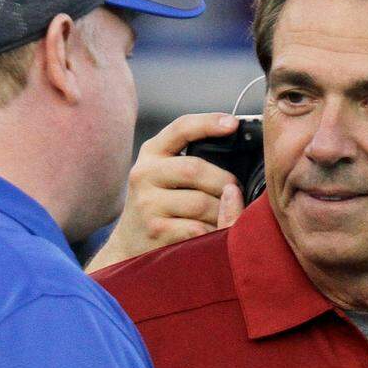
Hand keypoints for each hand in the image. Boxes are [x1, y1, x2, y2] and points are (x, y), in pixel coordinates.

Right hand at [86, 113, 245, 271]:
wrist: (129, 244)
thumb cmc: (159, 205)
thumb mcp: (164, 174)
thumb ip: (191, 160)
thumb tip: (238, 153)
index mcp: (151, 152)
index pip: (181, 129)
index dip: (208, 123)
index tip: (233, 124)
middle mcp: (144, 174)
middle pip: (195, 169)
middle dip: (224, 181)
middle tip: (237, 191)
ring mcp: (147, 204)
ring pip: (201, 203)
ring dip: (222, 210)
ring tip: (227, 214)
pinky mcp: (156, 231)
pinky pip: (198, 228)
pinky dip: (214, 231)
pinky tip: (216, 232)